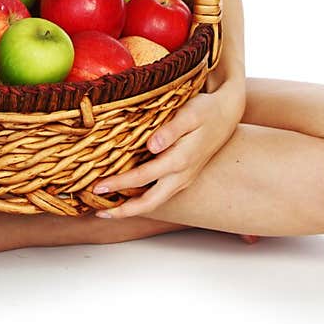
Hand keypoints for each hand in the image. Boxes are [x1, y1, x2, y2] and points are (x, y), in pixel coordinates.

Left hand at [92, 83, 244, 219]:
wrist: (227, 113)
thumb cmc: (205, 110)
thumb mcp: (190, 114)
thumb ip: (171, 130)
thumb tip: (152, 146)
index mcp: (180, 160)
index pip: (143, 177)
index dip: (119, 183)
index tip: (97, 186)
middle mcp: (182, 175)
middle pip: (150, 203)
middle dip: (123, 210)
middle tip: (98, 212)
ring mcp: (183, 178)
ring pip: (155, 201)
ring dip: (132, 208)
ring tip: (108, 209)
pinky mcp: (183, 176)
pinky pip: (160, 194)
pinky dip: (141, 199)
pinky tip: (127, 194)